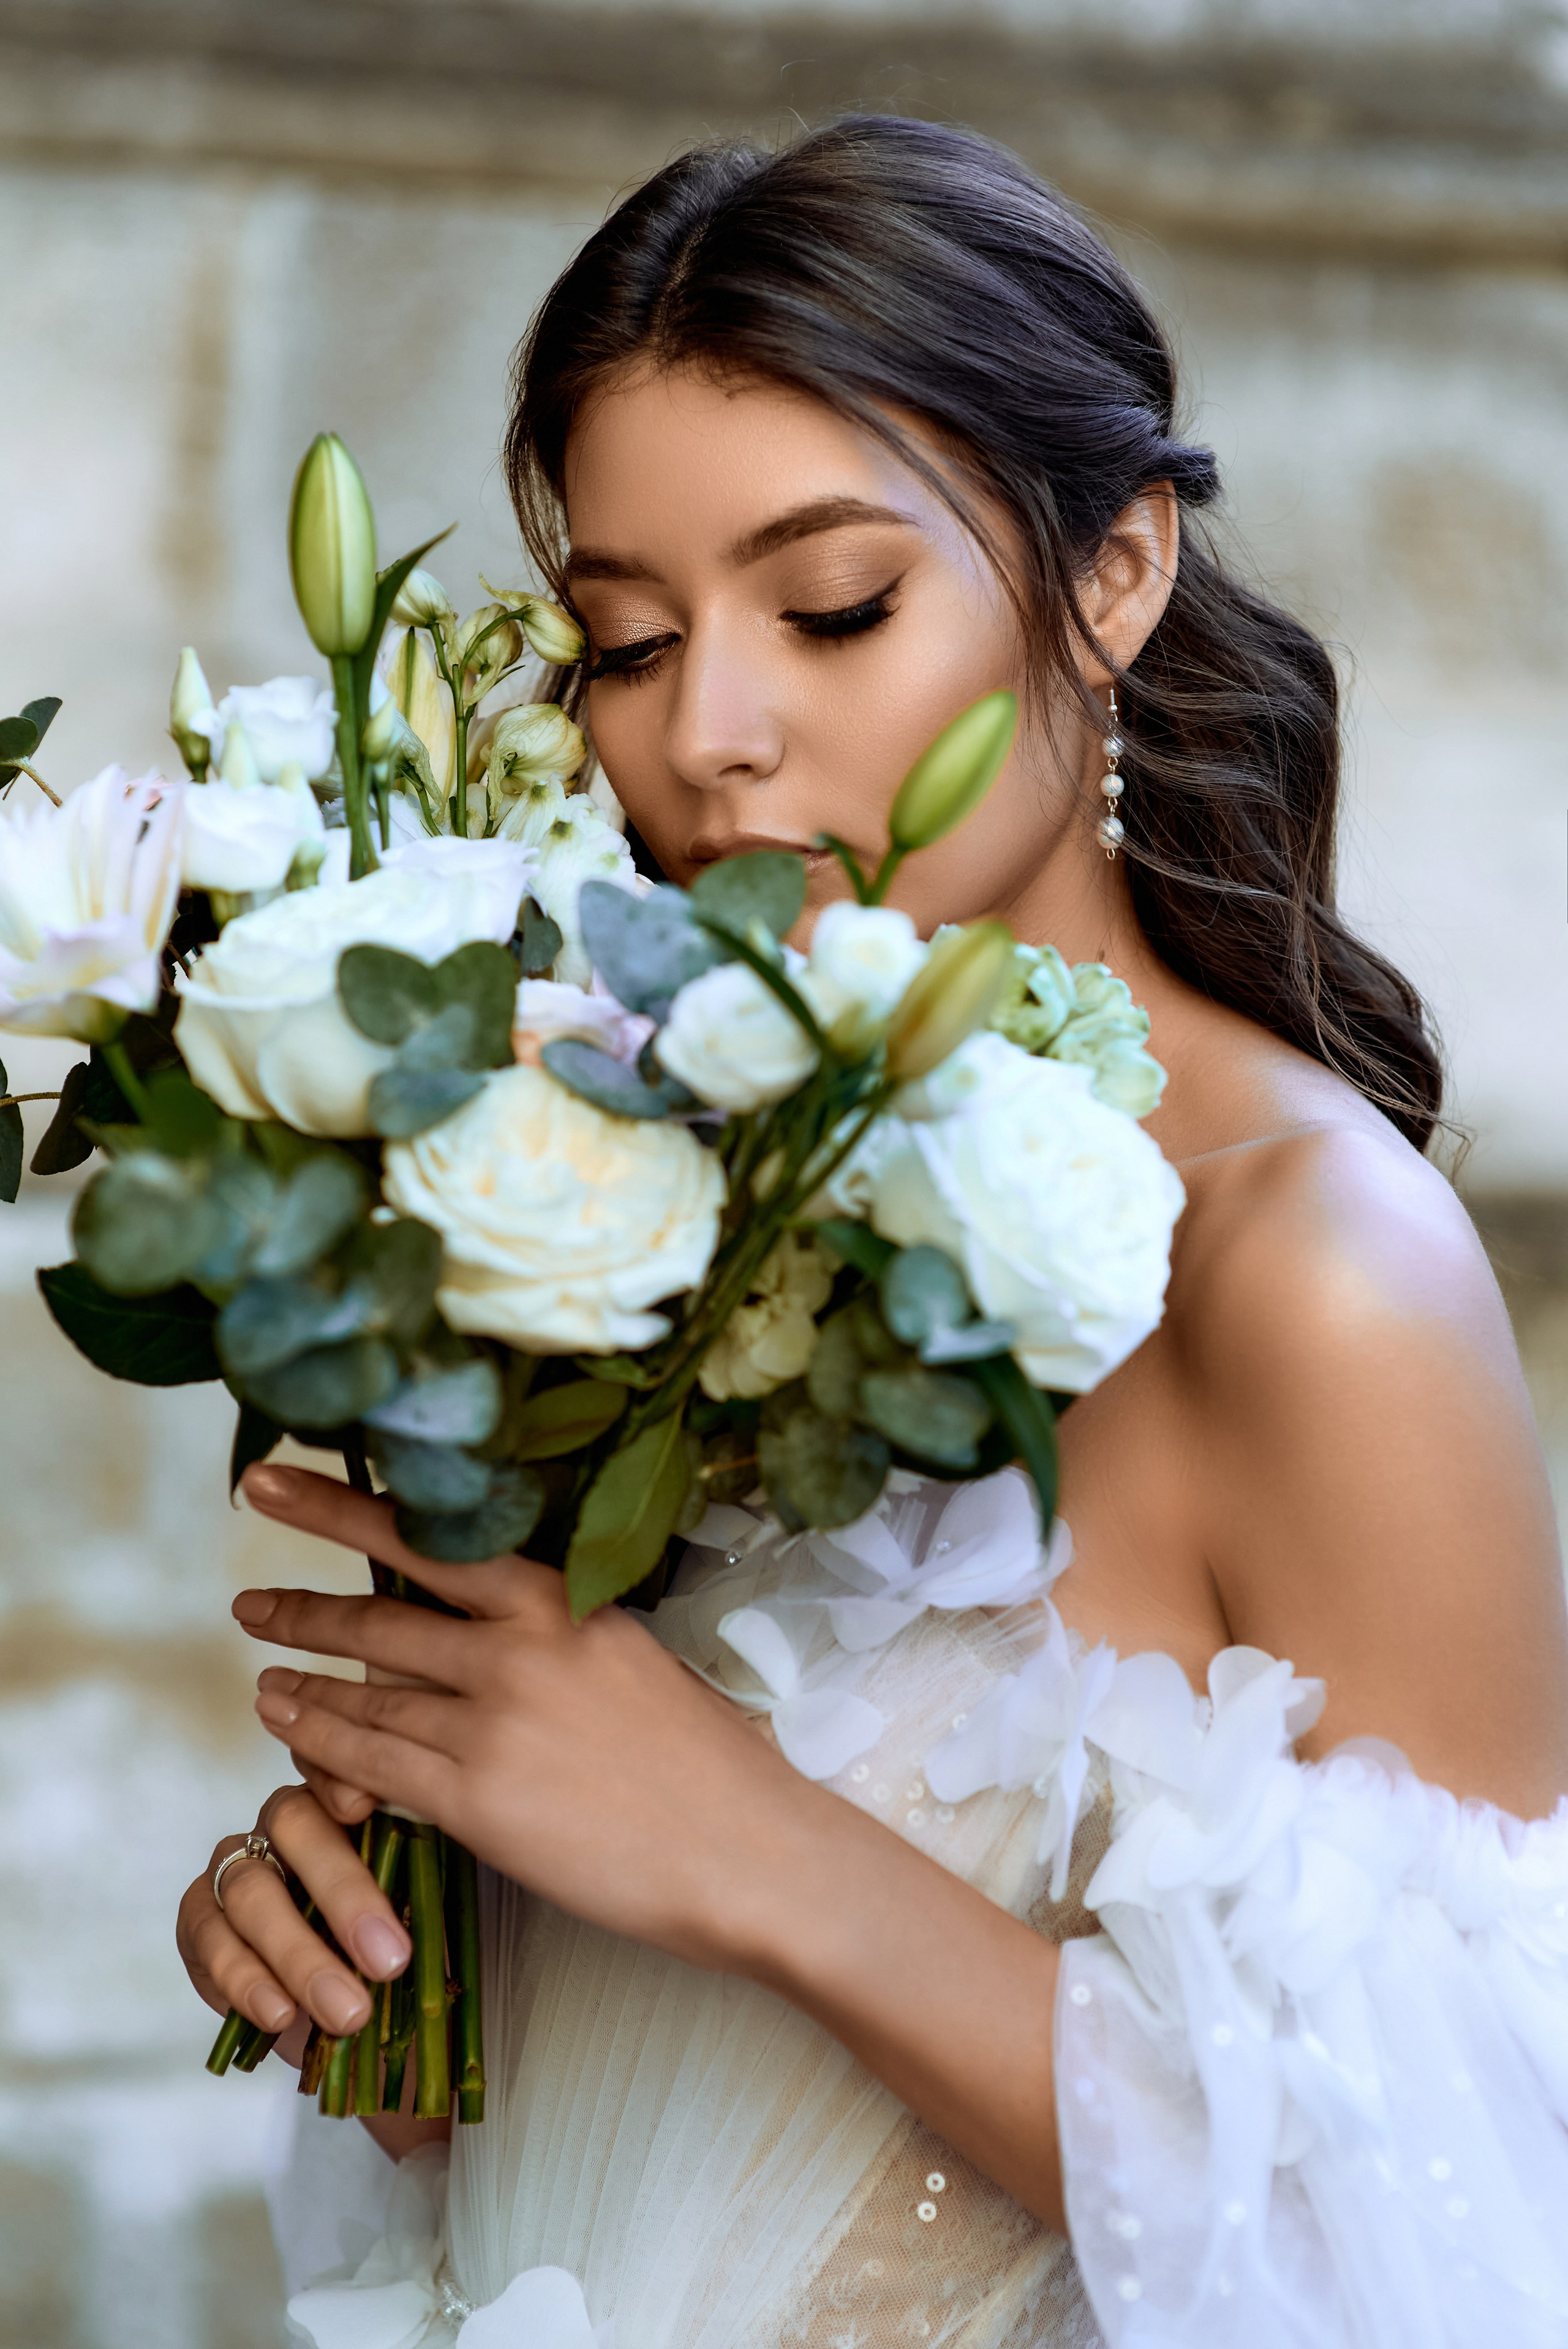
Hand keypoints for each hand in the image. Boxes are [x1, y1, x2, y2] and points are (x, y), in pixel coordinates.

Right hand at [176, 1782, 412, 2050]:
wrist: (347, 2019)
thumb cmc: (389, 1951)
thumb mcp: (420, 1914)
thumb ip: (426, 1880)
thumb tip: (465, 1852)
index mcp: (346, 1802)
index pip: (341, 1769)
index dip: (342, 1781)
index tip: (364, 1807)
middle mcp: (286, 1822)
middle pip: (298, 1825)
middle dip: (343, 1891)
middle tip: (390, 1960)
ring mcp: (237, 1864)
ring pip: (253, 1890)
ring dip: (300, 1956)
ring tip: (347, 2012)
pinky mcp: (200, 1917)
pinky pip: (212, 1938)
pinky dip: (247, 1980)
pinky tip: (281, 2015)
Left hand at [235, 1462, 820, 1974]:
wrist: (742, 1847)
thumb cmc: (700, 1757)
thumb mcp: (624, 1656)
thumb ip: (549, 1634)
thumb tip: (476, 1623)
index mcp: (558, 1600)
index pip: (428, 1539)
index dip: (338, 1509)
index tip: (274, 1485)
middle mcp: (515, 1649)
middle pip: (377, 1616)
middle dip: (299, 1608)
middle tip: (247, 1598)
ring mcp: (490, 1724)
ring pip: (365, 1693)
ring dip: (303, 1682)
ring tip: (265, 1674)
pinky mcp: (474, 1801)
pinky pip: (371, 1764)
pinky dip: (322, 1744)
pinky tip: (294, 1730)